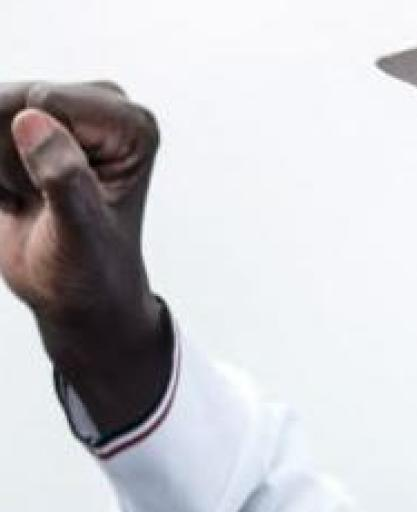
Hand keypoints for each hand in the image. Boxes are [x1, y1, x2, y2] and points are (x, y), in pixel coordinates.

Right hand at [0, 82, 169, 434]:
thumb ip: (63, 177)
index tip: (47, 197)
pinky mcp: (33, 123)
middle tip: (36, 201)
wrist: (77, 295)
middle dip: (5, 157)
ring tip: (28, 198)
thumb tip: (32, 119)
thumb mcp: (79, 231)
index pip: (44, 99)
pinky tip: (15, 196)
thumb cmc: (90, 269)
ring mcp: (67, 111)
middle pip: (10, 100)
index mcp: (133, 126)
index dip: (25, 151)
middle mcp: (104, 107)